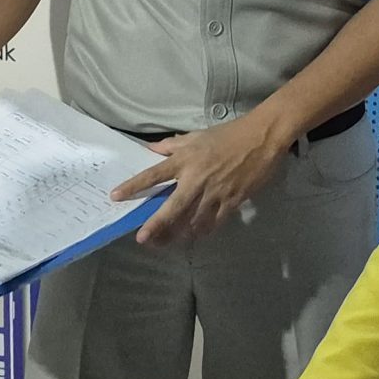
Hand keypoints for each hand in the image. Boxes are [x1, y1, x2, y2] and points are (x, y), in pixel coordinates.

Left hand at [112, 117, 288, 244]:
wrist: (262, 138)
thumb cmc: (228, 134)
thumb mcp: (197, 135)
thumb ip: (172, 145)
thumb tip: (150, 149)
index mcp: (185, 160)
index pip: (154, 175)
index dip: (133, 186)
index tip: (115, 196)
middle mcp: (196, 179)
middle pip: (172, 207)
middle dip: (157, 225)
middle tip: (143, 239)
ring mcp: (215, 193)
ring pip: (193, 221)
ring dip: (179, 234)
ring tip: (167, 243)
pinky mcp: (232, 201)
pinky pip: (215, 222)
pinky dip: (204, 231)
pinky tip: (196, 236)